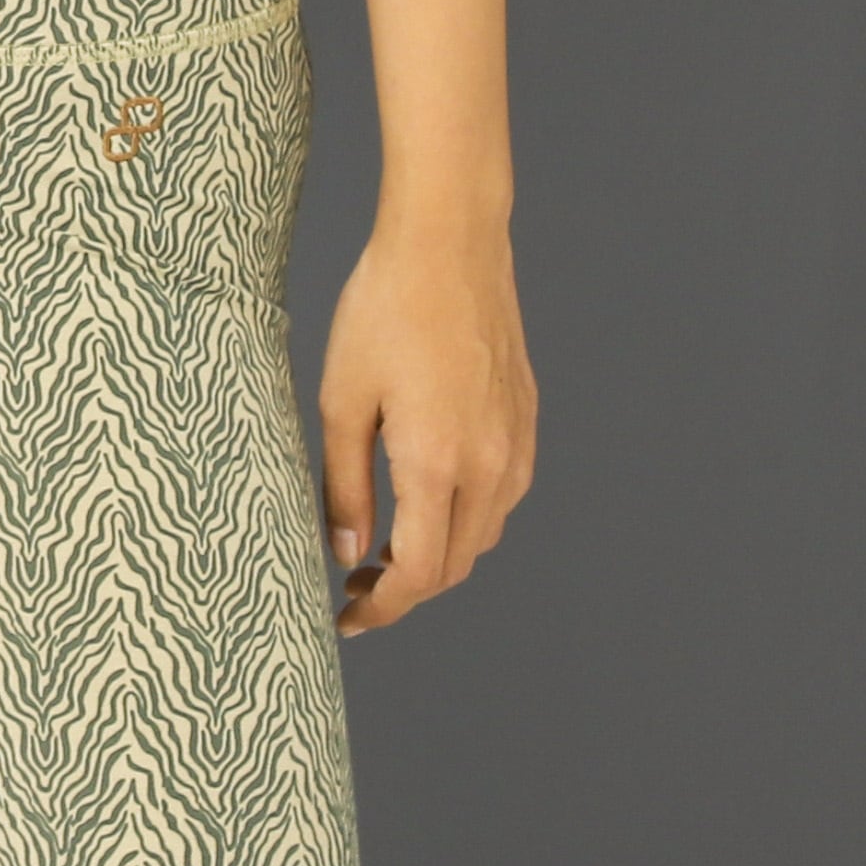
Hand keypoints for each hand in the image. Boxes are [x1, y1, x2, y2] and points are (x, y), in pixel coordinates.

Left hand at [319, 217, 535, 634]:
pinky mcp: (524, 423)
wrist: (450, 244)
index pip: (418, 573)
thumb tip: (347, 555)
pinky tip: (423, 502)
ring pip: (479, 536)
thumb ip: (343, 484)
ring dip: (434, 557)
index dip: (381, 609)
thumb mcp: (341, 397)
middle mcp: (489, 466)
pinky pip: (497, 497)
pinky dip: (460, 520)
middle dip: (404, 591)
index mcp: (437, 463)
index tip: (345, 621)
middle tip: (353, 590)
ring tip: (381, 551)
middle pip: (453, 565)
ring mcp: (515, 446)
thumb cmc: (383, 310)